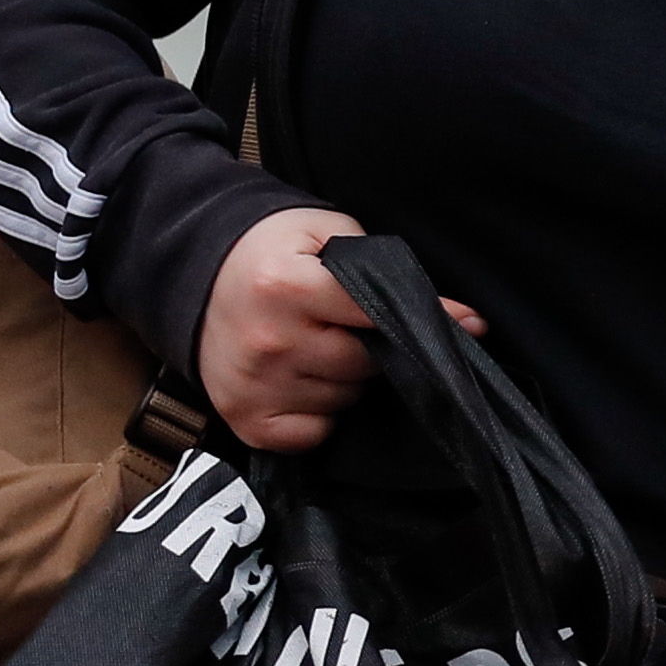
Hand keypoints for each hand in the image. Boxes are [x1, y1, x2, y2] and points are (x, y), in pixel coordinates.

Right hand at [197, 205, 479, 450]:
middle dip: (372, 348)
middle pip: (363, 364)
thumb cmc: (269, 252)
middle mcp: (269, 341)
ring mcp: (255, 386)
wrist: (192, 279)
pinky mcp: (246, 422)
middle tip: (348, 326)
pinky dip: (321, 414)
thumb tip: (456, 316)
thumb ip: (378, 264)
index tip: (472, 325)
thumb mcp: (320, 232)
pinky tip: (303, 382)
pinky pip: (315, 434)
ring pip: (344, 400)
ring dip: (346, 381)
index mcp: (285, 286)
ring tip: (318, 347)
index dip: (426, 318)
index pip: (376, 313)